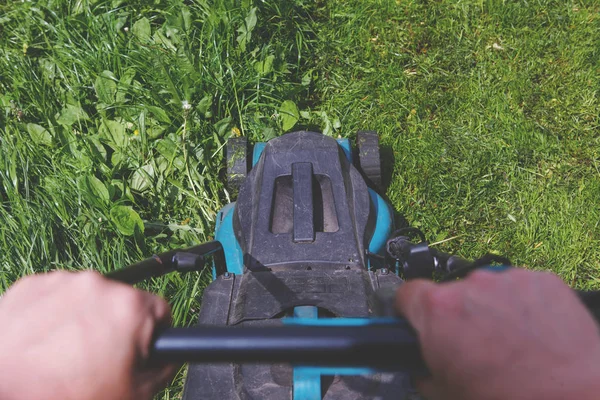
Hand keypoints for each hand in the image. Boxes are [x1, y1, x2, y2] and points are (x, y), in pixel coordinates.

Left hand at [0, 271, 175, 399]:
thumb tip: (170, 353)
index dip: (151, 334)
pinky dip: (52, 314)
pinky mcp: (31, 285)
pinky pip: (54, 296)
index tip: (135, 349)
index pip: (160, 310)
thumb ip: (164, 367)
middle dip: (114, 326)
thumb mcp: (133, 393)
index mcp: (129, 305)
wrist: (2, 392)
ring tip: (63, 352)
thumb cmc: (63, 394)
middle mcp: (98, 283)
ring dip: (83, 318)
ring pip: (87, 298)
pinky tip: (43, 342)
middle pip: (121, 302)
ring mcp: (61, 281)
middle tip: (94, 358)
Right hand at [395, 268, 599, 399]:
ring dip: (492, 308)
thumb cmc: (510, 399)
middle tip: (474, 346)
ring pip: (488, 289)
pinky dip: (524, 306)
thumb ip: (423, 370)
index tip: (417, 319)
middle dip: (457, 315)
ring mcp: (509, 279)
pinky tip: (533, 334)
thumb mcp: (445, 394)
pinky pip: (522, 288)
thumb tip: (422, 365)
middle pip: (451, 292)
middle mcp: (471, 285)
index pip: (407, 293)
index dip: (409, 310)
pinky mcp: (543, 280)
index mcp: (438, 310)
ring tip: (510, 342)